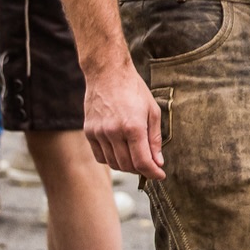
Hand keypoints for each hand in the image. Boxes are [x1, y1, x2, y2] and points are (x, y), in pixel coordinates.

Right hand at [83, 58, 163, 179]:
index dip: (153, 173)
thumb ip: (155, 139)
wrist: (108, 74)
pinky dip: (111, 159)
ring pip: (113, 163)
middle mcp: (113, 132)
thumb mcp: (152, 111)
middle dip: (141, 169)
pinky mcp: (89, 132)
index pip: (142, 162)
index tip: (160, 175)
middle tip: (150, 165)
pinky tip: (120, 151)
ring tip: (136, 157)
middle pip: (127, 166)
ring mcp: (99, 133)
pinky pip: (100, 156)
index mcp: (133, 127)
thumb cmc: (134, 90)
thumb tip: (158, 161)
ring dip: (127, 166)